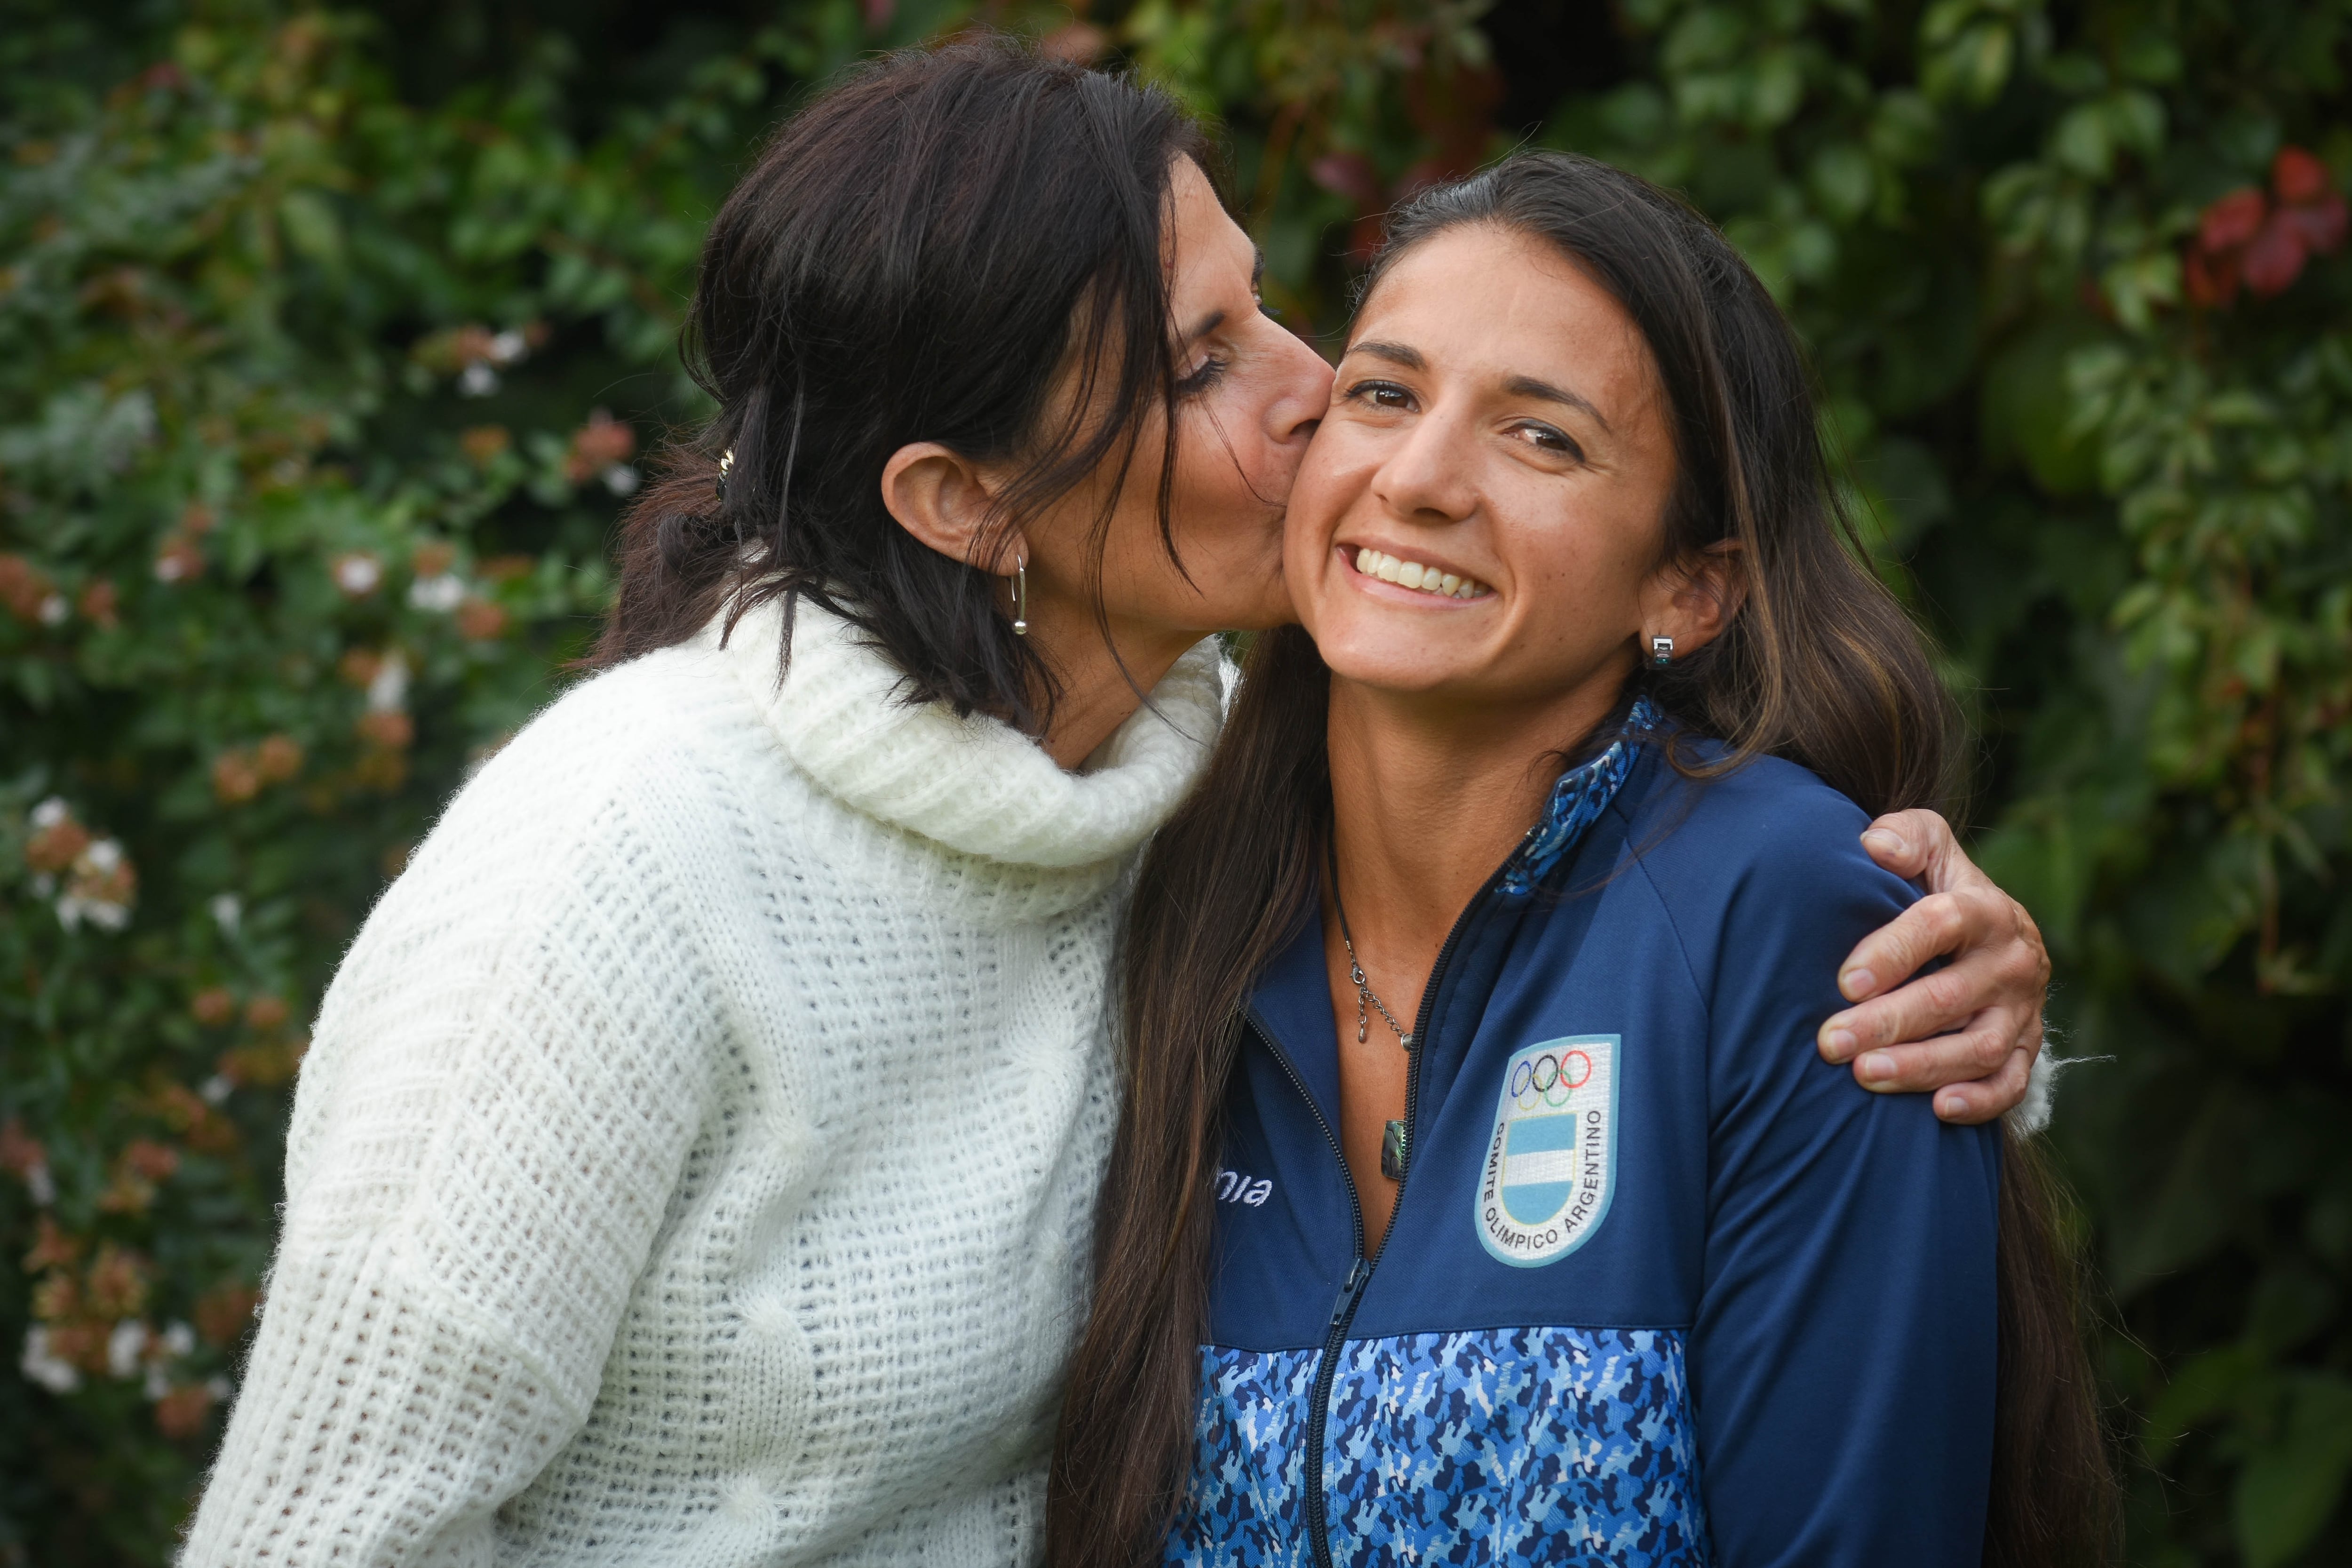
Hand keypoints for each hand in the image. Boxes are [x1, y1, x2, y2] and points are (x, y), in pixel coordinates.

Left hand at [1815, 808, 2049, 1124]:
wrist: (1991, 939)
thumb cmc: (1937, 891)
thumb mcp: (1929, 850)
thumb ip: (1905, 836)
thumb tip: (1874, 845)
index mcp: (1984, 908)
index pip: (1940, 926)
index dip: (1892, 953)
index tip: (1844, 982)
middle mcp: (2012, 961)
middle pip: (1950, 997)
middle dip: (1887, 1022)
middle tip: (1831, 1042)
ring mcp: (2023, 1011)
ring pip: (1978, 1047)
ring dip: (1921, 1066)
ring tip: (1864, 1074)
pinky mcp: (2027, 1049)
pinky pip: (2011, 1083)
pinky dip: (1980, 1102)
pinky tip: (1937, 1110)